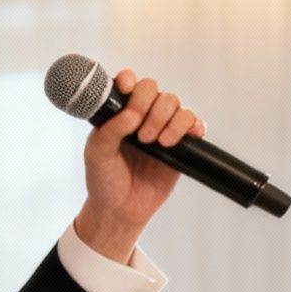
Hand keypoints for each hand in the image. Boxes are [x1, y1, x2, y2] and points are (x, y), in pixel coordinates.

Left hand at [75, 69, 205, 261]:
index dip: (129, 81)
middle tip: (141, 135)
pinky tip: (176, 141)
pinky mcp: (180, 144)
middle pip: (154, 90)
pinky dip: (190, 126)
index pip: (128, 83)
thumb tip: (131, 113)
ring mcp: (161, 128)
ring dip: (167, 119)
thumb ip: (109, 131)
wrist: (121, 210)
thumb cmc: (104, 181)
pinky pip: (194, 123)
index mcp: (117, 114)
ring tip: (156, 144)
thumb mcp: (97, 155)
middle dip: (149, 107)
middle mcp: (140, 116)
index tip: (126, 91)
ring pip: (174, 103)